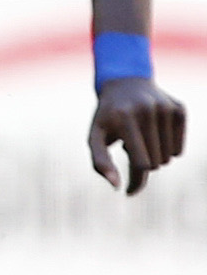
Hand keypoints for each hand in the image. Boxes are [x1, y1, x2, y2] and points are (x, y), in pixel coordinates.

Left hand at [89, 76, 185, 195]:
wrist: (125, 83)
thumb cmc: (108, 118)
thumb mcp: (95, 137)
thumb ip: (100, 162)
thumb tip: (118, 187)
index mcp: (124, 117)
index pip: (141, 163)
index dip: (136, 180)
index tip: (129, 191)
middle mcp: (147, 110)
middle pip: (156, 162)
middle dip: (142, 162)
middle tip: (130, 146)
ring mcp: (166, 108)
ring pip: (169, 157)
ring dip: (154, 155)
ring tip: (140, 137)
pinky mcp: (179, 109)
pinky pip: (179, 149)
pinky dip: (167, 149)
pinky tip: (154, 134)